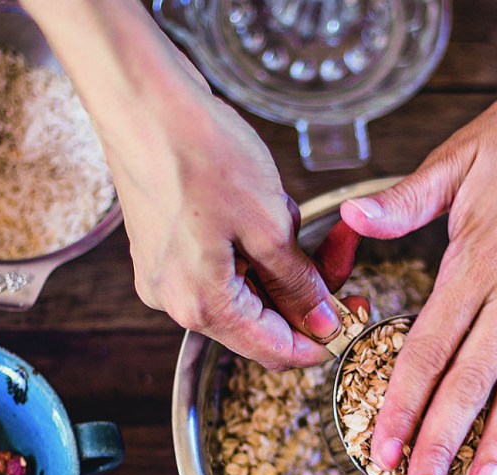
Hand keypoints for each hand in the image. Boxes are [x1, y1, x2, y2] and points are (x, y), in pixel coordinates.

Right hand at [21, 0, 359, 369]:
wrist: (142, 99)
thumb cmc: (200, 153)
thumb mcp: (269, 224)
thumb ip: (297, 283)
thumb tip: (321, 323)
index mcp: (202, 305)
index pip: (275, 352)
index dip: (321, 340)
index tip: (354, 316)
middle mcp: (176, 300)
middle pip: (260, 322)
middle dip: (302, 291)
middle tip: (336, 250)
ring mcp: (166, 274)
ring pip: (244, 290)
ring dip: (277, 262)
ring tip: (286, 208)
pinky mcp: (163, 248)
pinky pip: (223, 264)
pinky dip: (252, 245)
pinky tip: (262, 204)